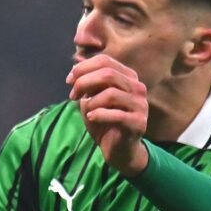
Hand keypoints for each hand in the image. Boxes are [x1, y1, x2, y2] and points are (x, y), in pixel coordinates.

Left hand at [67, 54, 149, 176]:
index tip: (69, 81)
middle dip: (84, 82)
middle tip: (72, 95)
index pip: (105, 61)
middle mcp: (138, 87)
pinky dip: (99, 115)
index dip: (83, 68)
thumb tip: (76, 63)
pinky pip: (116, 115)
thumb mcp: (93, 98)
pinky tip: (91, 118)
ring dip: (92, 101)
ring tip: (86, 110)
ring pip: (111, 94)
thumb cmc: (105, 121)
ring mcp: (141, 105)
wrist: (118, 149)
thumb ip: (88, 82)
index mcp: (128, 77)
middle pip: (108, 74)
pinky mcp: (139, 122)